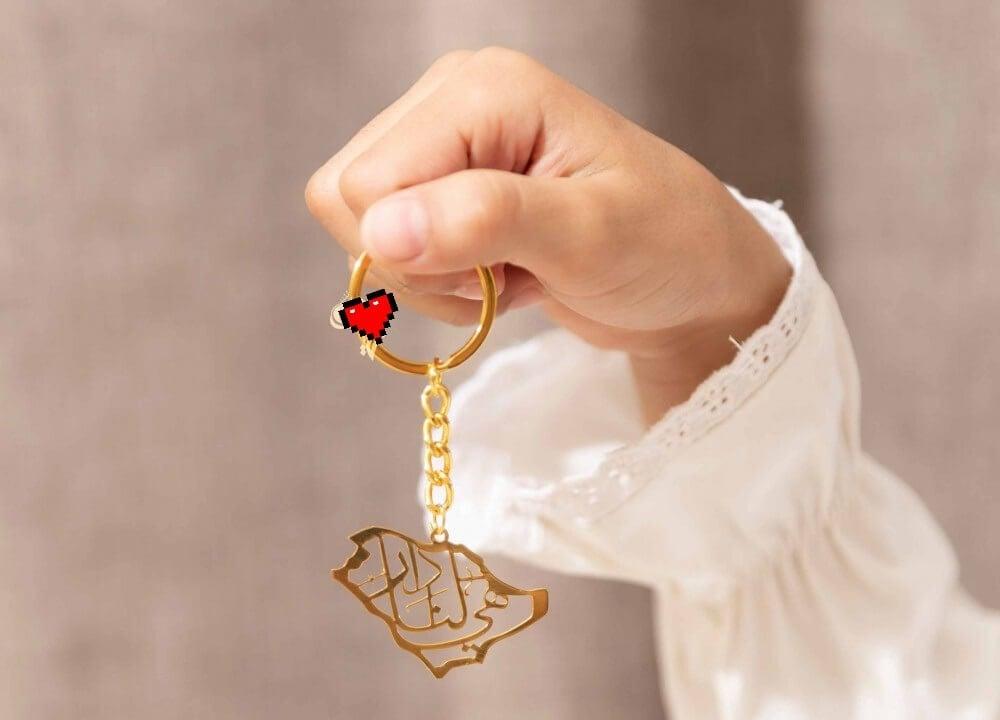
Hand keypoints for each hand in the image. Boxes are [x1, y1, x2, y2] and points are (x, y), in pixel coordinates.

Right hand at [306, 48, 790, 422]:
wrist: (690, 282)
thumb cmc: (664, 246)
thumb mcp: (588, 235)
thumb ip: (485, 222)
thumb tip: (381, 230)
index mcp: (482, 89)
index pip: (365, 184)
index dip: (418, 249)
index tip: (502, 265)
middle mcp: (450, 105)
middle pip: (350, 205)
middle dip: (424, 267)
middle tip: (508, 271)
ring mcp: (445, 152)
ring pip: (366, 236)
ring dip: (434, 282)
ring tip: (512, 273)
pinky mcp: (446, 194)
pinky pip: (392, 254)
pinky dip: (442, 288)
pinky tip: (501, 278)